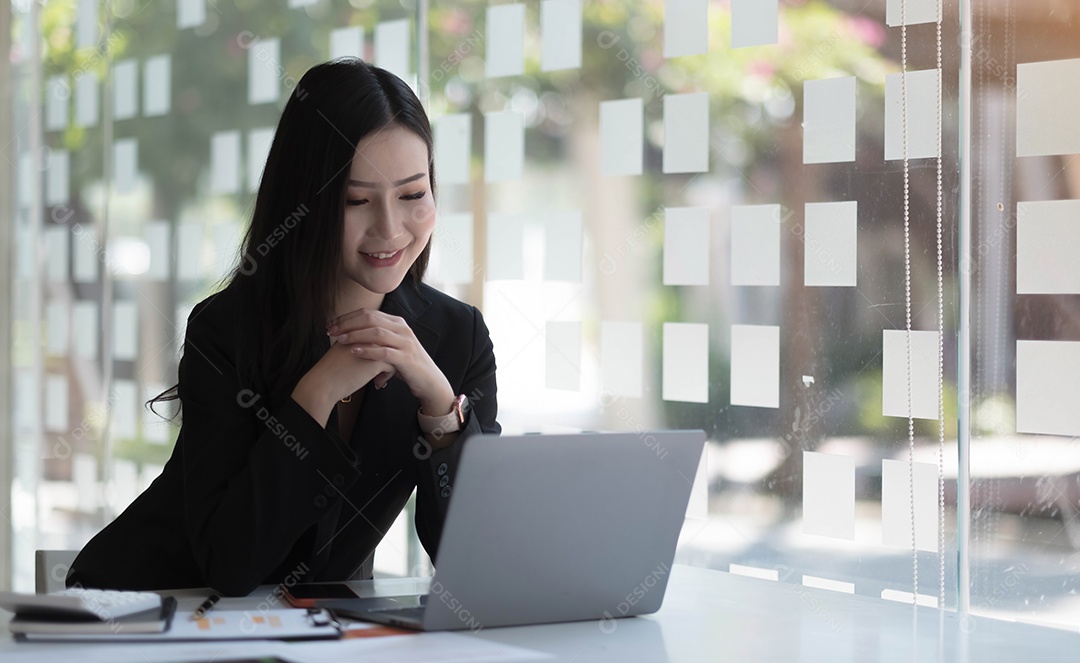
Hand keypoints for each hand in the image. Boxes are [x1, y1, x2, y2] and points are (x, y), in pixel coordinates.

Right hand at [290, 334, 393, 426]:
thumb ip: (355, 343)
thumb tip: (369, 349)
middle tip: (383, 367)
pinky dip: (387, 375)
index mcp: (357, 331)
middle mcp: (367, 336)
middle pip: (387, 341)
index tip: (376, 357)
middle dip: (387, 353)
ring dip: (389, 365)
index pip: (377, 333)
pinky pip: (392, 366)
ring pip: (392, 353)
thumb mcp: (342, 349)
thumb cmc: (330, 370)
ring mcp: (373, 347)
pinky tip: (377, 382)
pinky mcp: (377, 361)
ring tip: (380, 376)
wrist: (323, 383)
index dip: (379, 346)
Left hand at [328, 309, 454, 415]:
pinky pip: (384, 351)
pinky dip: (367, 351)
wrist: (429, 380)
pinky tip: (353, 352)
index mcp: (397, 323)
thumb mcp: (392, 345)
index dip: (348, 317)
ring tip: (339, 340)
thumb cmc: (406, 364)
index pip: (368, 313)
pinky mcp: (406, 358)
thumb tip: (352, 332)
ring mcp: (405, 343)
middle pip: (370, 319)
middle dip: (347, 324)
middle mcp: (402, 329)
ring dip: (355, 335)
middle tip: (331, 330)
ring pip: (376, 333)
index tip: (331, 324)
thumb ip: (376, 337)